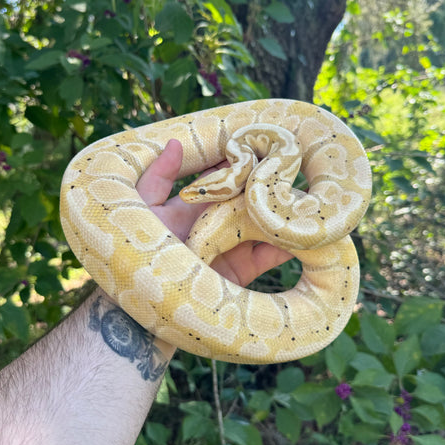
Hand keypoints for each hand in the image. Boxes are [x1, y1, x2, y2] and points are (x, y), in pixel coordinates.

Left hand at [136, 139, 292, 286]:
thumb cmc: (134, 250)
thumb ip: (158, 176)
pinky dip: (288, 246)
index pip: (226, 179)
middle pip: (251, 200)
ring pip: (265, 225)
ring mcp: (232, 246)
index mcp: (197, 206)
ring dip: (283, 214)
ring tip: (309, 198)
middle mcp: (218, 223)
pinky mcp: (242, 272)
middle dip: (271, 186)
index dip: (244, 163)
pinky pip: (269, 256)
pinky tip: (306, 233)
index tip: (265, 145)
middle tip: (296, 168)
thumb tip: (177, 143)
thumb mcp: (141, 207)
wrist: (143, 301)